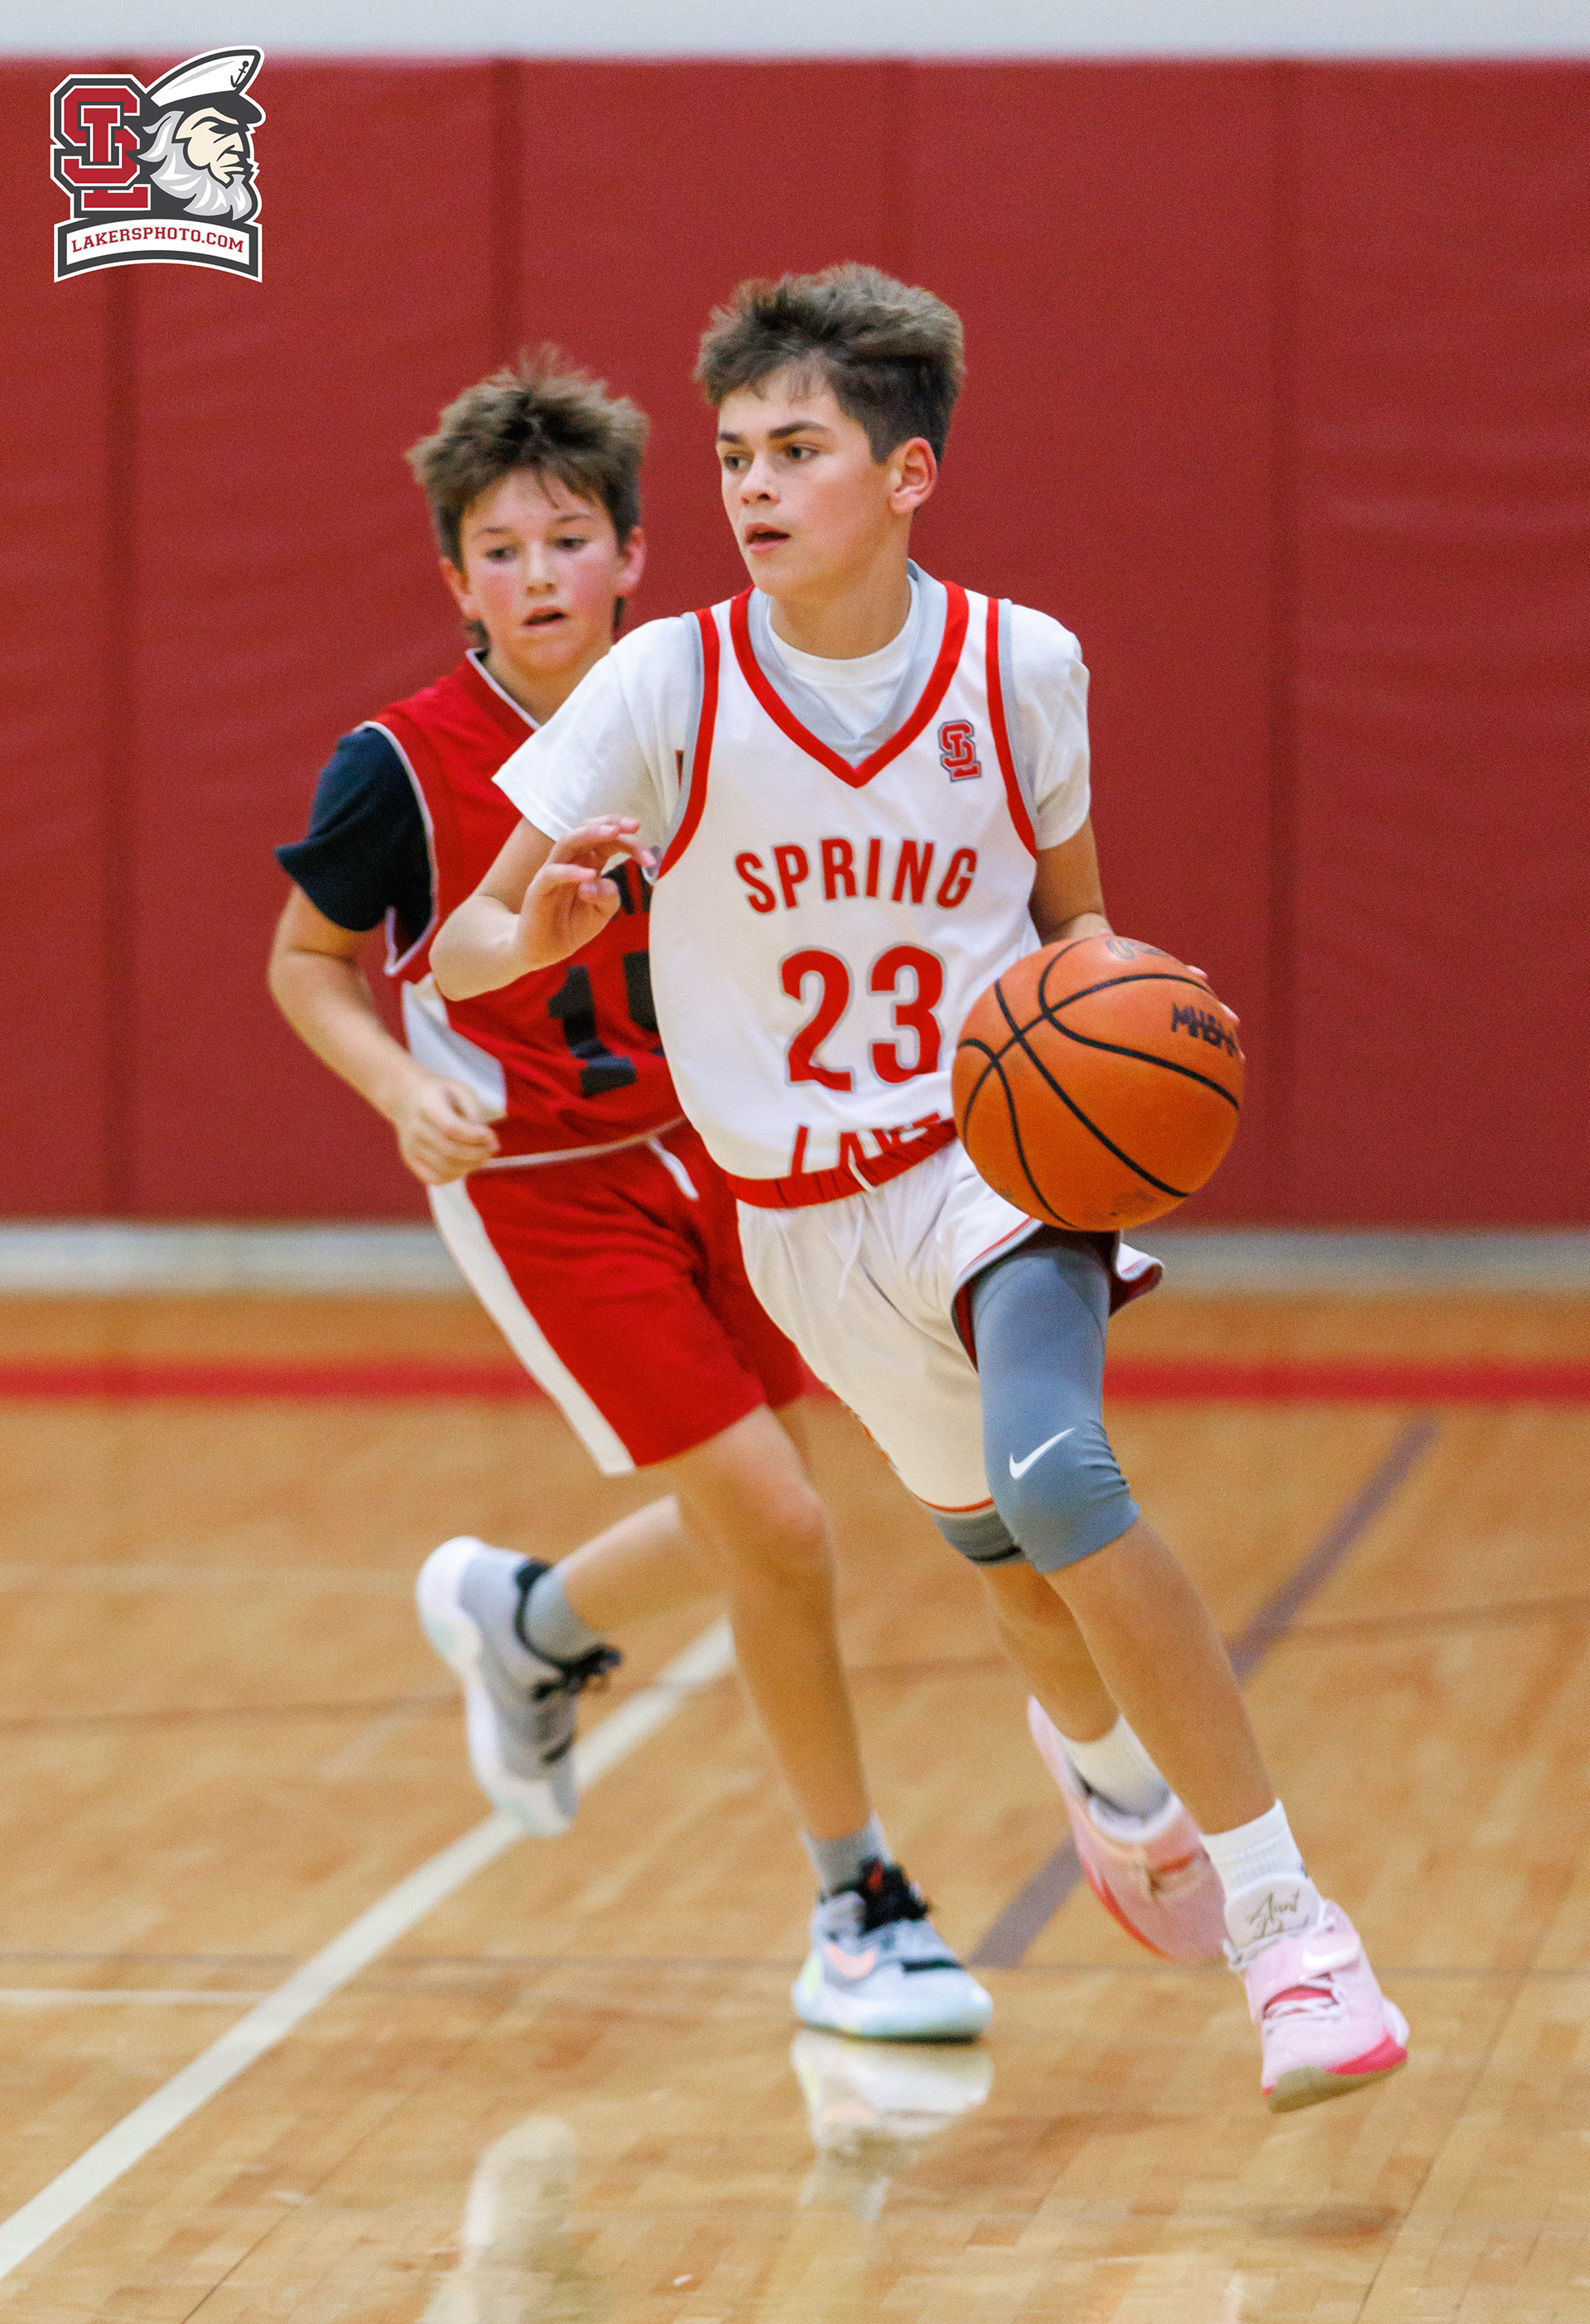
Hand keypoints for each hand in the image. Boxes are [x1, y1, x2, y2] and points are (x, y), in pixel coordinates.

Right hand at [391, 1074, 499, 1185]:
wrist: (406, 1097)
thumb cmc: (440, 1093)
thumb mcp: (461, 1090)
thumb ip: (475, 1112)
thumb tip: (486, 1140)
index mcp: (426, 1105)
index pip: (450, 1128)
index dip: (474, 1136)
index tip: (492, 1135)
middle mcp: (415, 1128)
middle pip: (450, 1151)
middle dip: (478, 1153)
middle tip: (493, 1147)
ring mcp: (410, 1146)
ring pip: (445, 1167)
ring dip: (471, 1165)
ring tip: (483, 1155)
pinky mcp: (410, 1159)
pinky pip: (435, 1178)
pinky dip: (455, 1175)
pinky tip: (465, 1164)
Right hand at [515, 818, 644, 970]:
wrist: (544, 949)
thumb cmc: (573, 924)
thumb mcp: (602, 912)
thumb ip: (609, 896)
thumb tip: (601, 882)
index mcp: (588, 862)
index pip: (608, 842)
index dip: (630, 843)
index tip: (651, 856)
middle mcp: (570, 861)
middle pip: (587, 829)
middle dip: (611, 824)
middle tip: (635, 826)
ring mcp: (553, 872)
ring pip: (568, 841)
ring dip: (591, 833)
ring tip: (613, 833)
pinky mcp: (539, 889)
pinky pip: (553, 873)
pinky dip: (571, 871)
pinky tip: (590, 874)